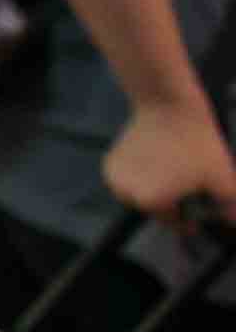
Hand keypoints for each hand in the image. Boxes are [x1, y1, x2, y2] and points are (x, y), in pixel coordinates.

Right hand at [103, 96, 235, 227]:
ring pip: (138, 196)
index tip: (199, 210)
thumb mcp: (224, 179)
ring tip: (171, 174)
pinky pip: (127, 181)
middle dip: (170, 203)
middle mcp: (126, 194)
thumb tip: (232, 224)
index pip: (173, 223)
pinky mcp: (109, 162)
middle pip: (154, 209)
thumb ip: (230, 208)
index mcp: (151, 202)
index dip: (190, 219)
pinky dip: (139, 178)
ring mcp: (114, 178)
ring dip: (153, 191)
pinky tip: (155, 163)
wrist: (169, 107)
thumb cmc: (196, 145)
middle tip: (187, 187)